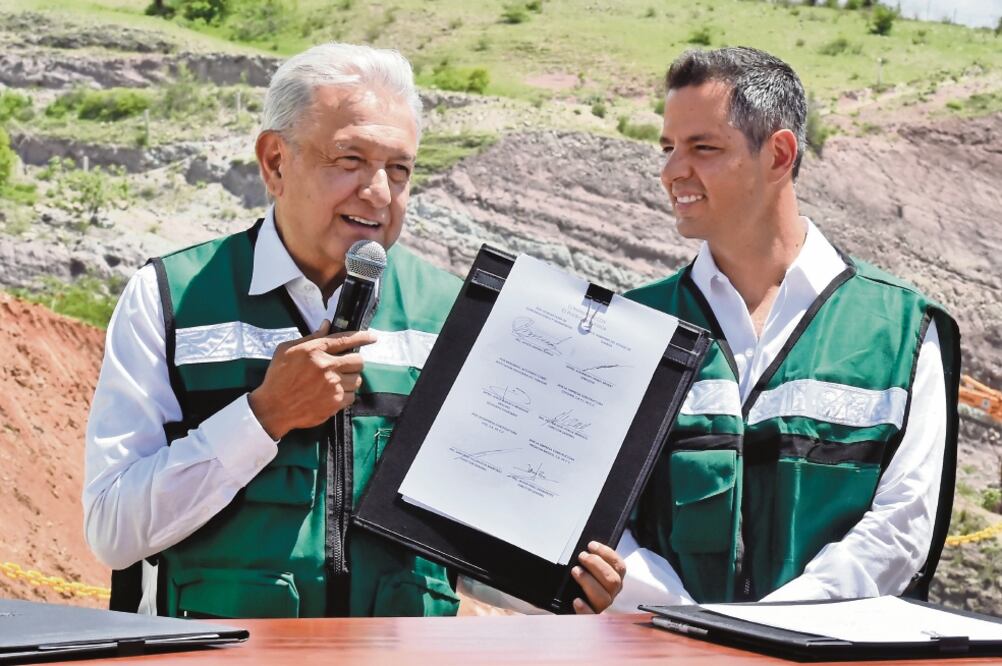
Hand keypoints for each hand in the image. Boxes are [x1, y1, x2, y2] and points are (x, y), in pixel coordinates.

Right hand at [248, 320, 375, 439]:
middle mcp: (326, 366)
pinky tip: (334, 394)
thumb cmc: (278, 377)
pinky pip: (352, 396)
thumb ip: (311, 338)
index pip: (345, 340)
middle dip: (354, 363)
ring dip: (350, 379)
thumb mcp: (287, 350)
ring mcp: (333, 386)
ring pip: (357, 379)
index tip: (373, 337)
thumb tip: (327, 325)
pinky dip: (346, 395)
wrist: (274, 408)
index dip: (362, 337)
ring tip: (337, 382)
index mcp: (315, 350)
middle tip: (345, 366)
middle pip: (358, 361)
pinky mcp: (335, 403)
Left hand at [571, 541, 625, 613]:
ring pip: (604, 598)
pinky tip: (577, 600)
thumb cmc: (579, 588)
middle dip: (597, 564)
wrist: (567, 611)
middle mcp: (610, 595)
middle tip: (582, 556)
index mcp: (613, 582)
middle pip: (613, 581)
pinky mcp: (590, 620)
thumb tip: (587, 550)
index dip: (607, 554)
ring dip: (589, 581)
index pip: (619, 567)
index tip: (592, 545)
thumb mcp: (587, 572)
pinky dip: (585, 608)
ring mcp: (601, 608)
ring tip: (576, 571)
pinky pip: (591, 617)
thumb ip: (591, 562)